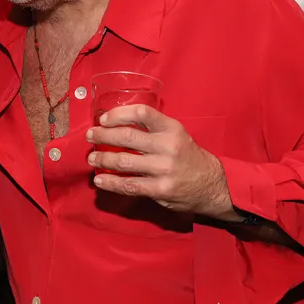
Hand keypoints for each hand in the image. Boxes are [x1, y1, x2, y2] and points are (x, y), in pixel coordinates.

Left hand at [85, 104, 239, 221]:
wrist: (213, 185)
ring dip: (103, 159)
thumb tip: (116, 124)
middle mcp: (167, 146)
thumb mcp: (176, 134)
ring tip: (92, 158)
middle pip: (127, 137)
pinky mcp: (160, 189)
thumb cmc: (188, 156)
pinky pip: (129, 185)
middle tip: (90, 136)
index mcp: (171, 128)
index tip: (103, 119)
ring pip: (124, 161)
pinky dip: (110, 182)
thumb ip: (152, 128)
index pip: (142, 113)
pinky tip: (100, 179)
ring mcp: (163, 169)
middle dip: (103, 135)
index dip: (118, 114)